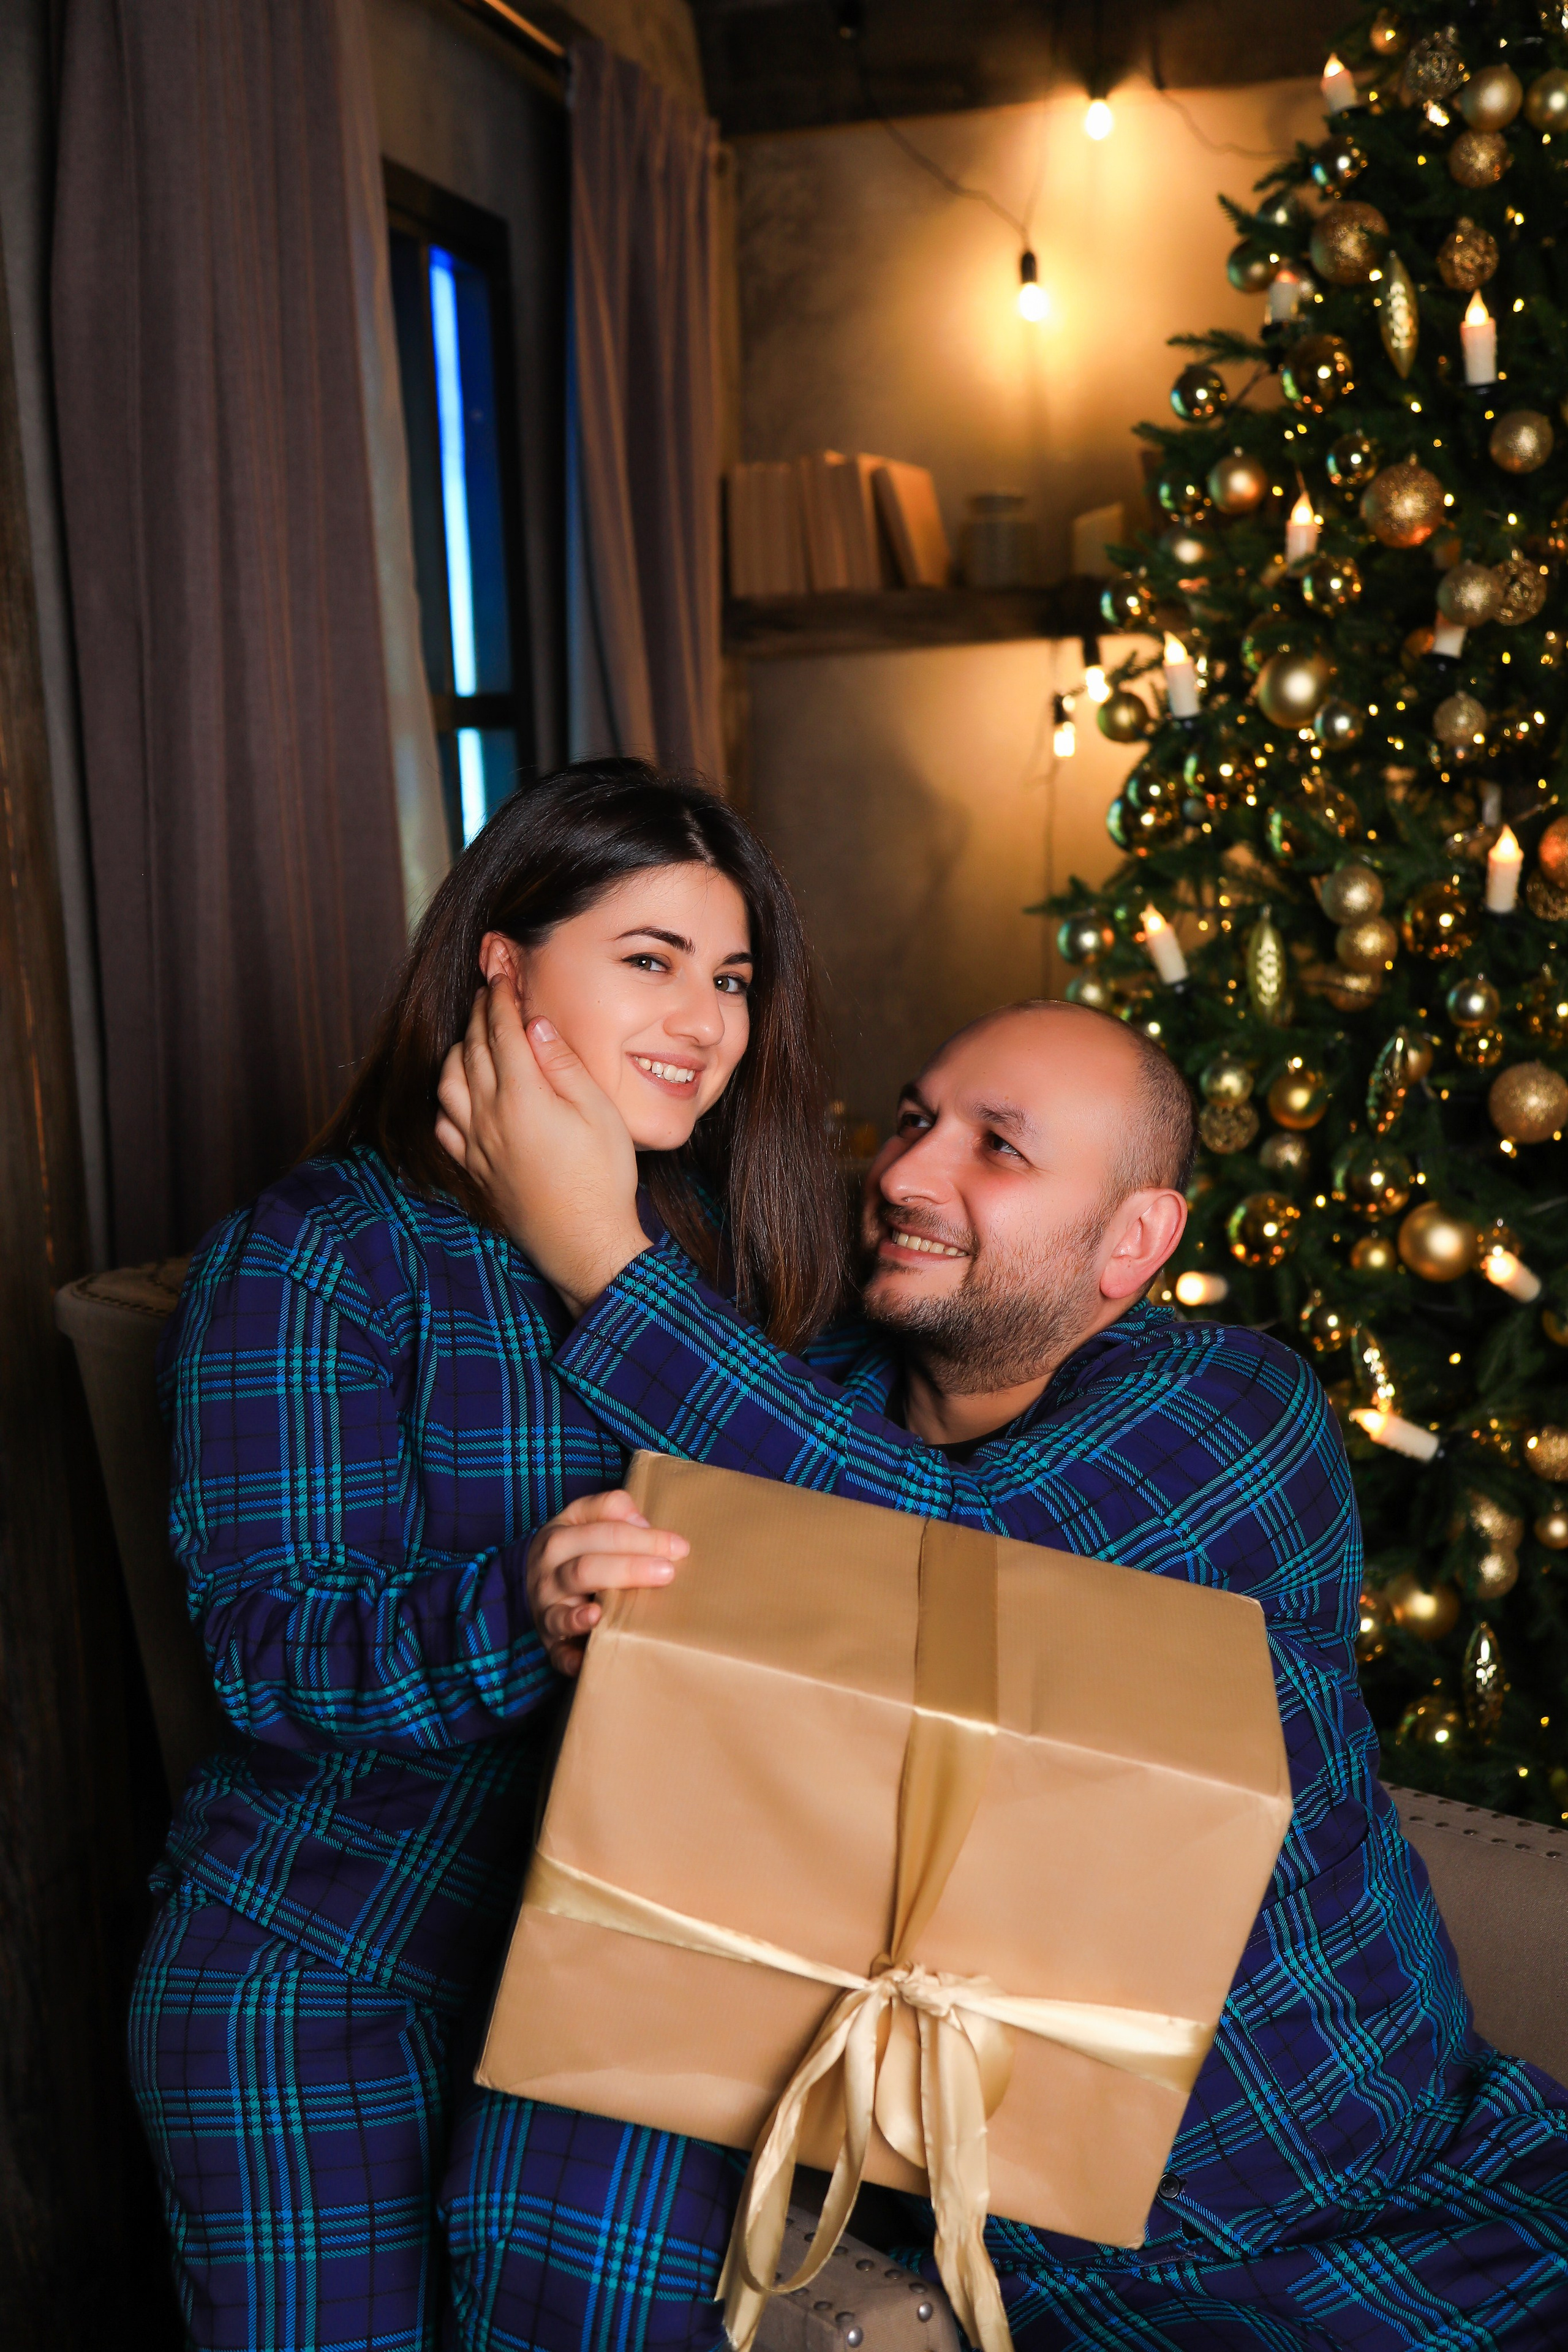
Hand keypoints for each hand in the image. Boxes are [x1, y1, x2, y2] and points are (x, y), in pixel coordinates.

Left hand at [435, 979, 648, 1314]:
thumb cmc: (602, 1177)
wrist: (583, 1243)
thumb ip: (563, 1064)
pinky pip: (445, 1126)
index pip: (503, 1031)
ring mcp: (477, 1145)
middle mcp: (489, 1116)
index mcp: (522, 1096)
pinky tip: (459, 1095)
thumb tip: (536, 1023)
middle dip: (480, 1014)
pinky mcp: (475, 1170)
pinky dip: (447, 1100)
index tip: (501, 973)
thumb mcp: (598, 1112)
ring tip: (474, 1036)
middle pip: (473, 1050)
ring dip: (459, 1051)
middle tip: (488, 991)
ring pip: (449, 1084)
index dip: (501, 997)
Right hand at [526, 1489, 688, 1675]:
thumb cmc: (572, 1548)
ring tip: (625, 1609)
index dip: (642, 1538)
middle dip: (630, 1569)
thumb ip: (610, 1509)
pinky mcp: (551, 1642)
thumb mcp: (582, 1518)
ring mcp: (546, 1610)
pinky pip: (557, 1652)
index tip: (678, 1547)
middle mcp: (548, 1575)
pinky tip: (588, 1657)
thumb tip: (640, 1522)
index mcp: (559, 1539)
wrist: (532, 1582)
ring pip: (566, 1611)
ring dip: (594, 1612)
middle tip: (668, 1573)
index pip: (602, 1533)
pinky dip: (571, 1657)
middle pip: (586, 1570)